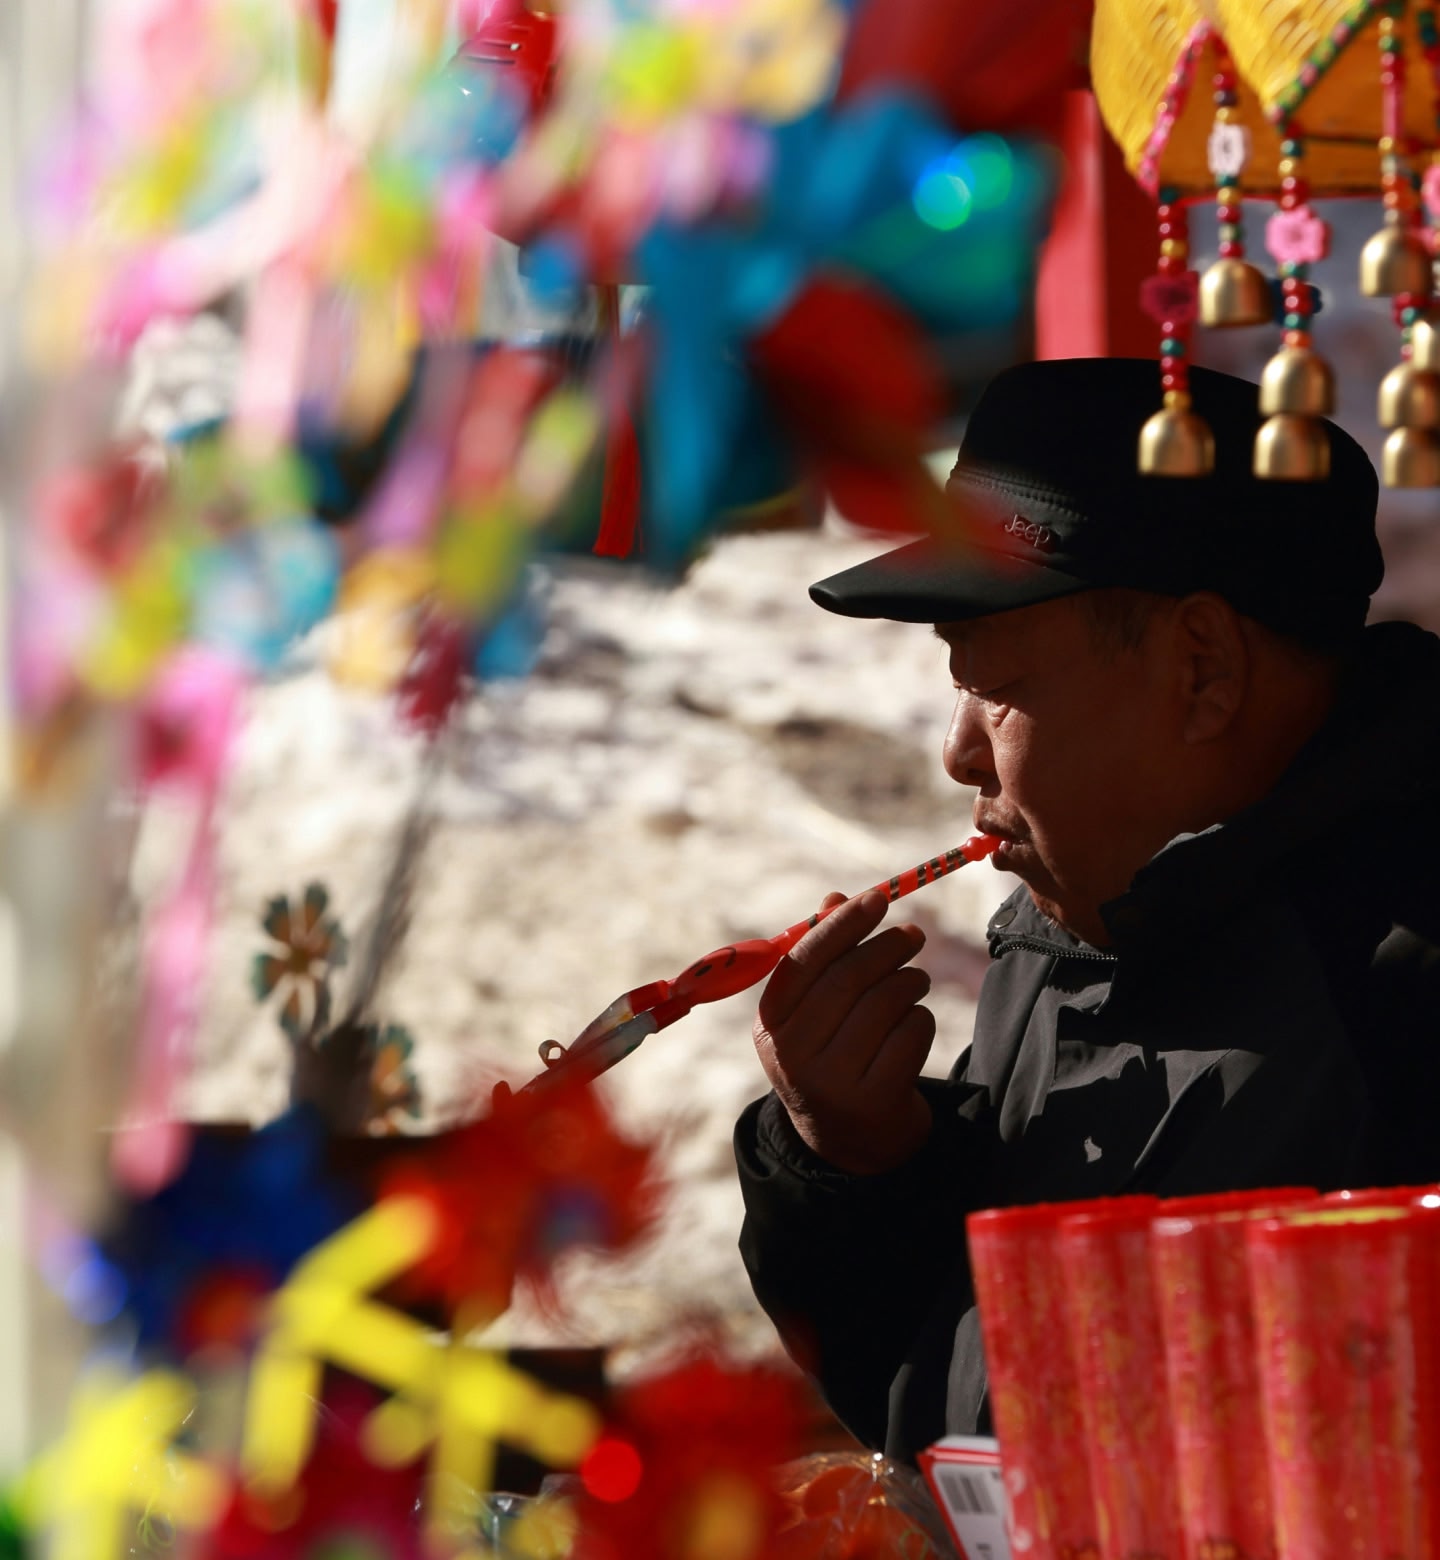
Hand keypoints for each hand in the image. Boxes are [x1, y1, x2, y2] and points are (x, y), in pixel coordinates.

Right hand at [752, 889, 933, 1174]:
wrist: (850, 1139)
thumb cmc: (832, 1052)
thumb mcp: (814, 1010)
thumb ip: (821, 954)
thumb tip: (835, 898)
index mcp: (770, 1025)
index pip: (804, 961)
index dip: (842, 924)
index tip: (876, 897)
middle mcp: (792, 1056)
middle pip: (849, 979)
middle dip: (888, 947)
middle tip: (913, 935)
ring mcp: (831, 1083)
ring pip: (886, 1002)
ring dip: (910, 982)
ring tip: (915, 981)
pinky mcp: (874, 1101)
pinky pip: (911, 1033)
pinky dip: (921, 1019)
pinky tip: (913, 1023)